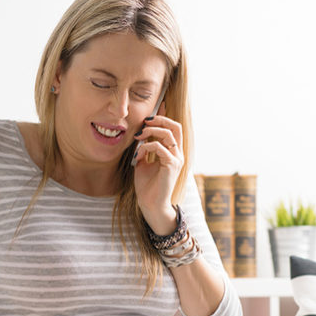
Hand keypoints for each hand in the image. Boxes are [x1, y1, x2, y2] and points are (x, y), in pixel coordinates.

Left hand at [133, 111, 183, 234]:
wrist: (150, 204)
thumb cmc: (147, 185)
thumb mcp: (143, 162)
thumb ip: (145, 148)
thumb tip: (140, 135)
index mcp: (173, 152)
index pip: (173, 128)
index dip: (164, 116)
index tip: (152, 111)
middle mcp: (178, 154)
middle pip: (175, 126)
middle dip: (159, 119)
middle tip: (144, 122)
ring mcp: (176, 159)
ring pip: (168, 133)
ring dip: (150, 131)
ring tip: (138, 137)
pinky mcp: (172, 165)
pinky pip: (159, 147)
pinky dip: (146, 147)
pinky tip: (138, 156)